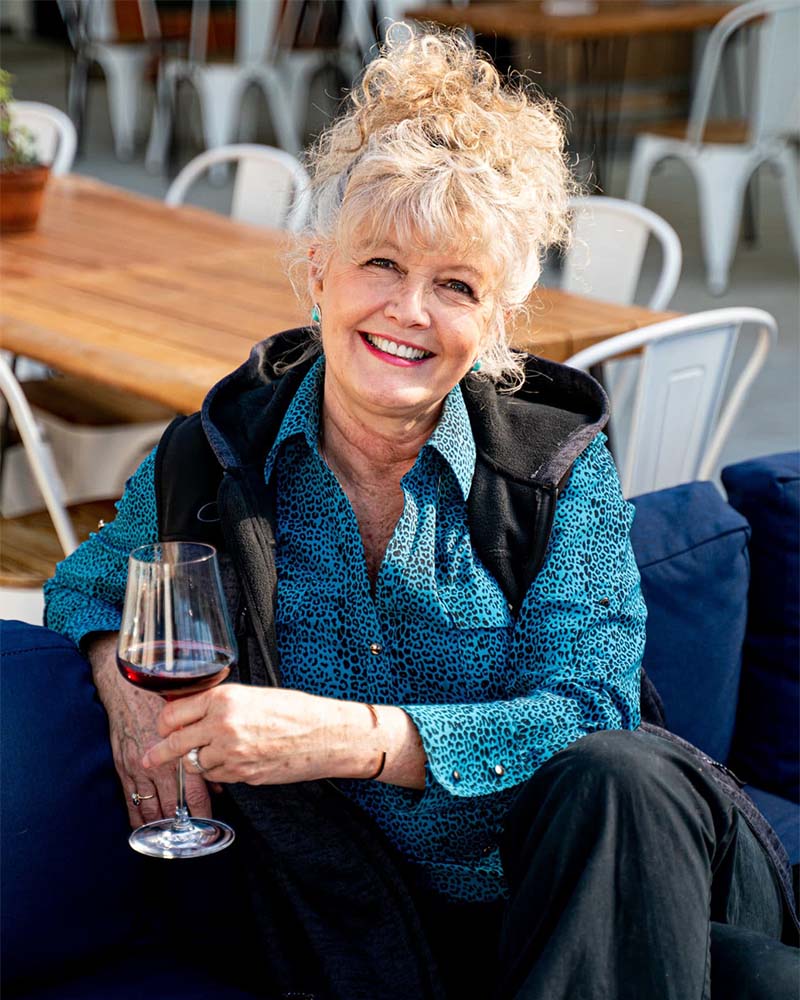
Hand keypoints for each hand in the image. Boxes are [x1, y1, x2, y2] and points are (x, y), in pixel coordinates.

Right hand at [87, 633, 212, 825]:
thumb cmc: (162, 699)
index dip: (202, 811)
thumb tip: (217, 778)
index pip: (193, 793)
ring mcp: (138, 769)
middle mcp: (158, 765)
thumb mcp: (192, 717)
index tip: (209, 822)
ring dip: (161, 824)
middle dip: (182, 823)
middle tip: (191, 835)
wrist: (127, 688)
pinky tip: (146, 828)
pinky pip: (130, 801)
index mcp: (179, 752)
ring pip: (151, 808)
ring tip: (170, 836)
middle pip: (172, 806)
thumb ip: (205, 747)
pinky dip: (139, 818)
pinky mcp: (123, 768)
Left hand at [142, 684, 379, 784]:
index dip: (164, 723)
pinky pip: (218, 776)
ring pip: (196, 763)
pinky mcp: (242, 774)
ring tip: (214, 752)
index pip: (174, 714)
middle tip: (147, 758)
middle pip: (175, 743)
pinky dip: (219, 771)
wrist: (325, 734)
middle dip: (158, 753)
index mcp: (224, 698)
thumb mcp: (253, 695)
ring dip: (198, 760)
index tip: (161, 728)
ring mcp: (231, 753)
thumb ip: (220, 704)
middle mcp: (222, 725)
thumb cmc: (294, 709)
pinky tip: (235, 760)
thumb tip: (191, 714)